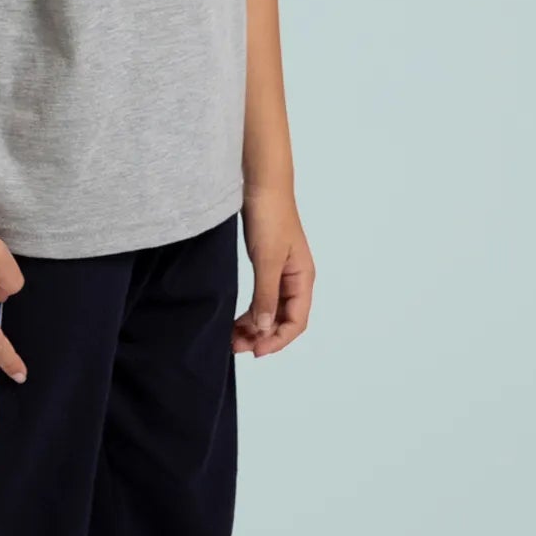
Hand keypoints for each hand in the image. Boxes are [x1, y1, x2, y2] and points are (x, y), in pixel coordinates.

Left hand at [233, 186, 313, 357]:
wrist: (261, 185)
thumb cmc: (270, 217)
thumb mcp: (267, 260)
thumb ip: (266, 295)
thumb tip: (264, 328)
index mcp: (303, 278)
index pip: (296, 321)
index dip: (277, 340)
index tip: (255, 351)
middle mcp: (295, 279)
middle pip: (283, 320)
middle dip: (263, 337)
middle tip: (236, 347)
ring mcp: (281, 273)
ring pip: (271, 311)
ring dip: (255, 327)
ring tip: (232, 338)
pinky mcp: (267, 266)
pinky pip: (262, 298)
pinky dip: (251, 312)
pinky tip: (236, 320)